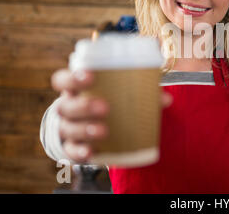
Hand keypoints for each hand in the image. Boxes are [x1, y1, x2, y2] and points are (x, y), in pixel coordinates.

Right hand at [50, 69, 172, 162]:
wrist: (87, 126)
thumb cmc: (106, 101)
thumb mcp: (116, 94)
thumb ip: (140, 92)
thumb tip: (166, 99)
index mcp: (76, 89)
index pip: (63, 79)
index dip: (73, 78)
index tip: (91, 76)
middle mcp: (67, 107)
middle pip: (66, 106)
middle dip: (84, 107)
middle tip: (105, 107)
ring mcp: (67, 128)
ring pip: (69, 128)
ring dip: (86, 130)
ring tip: (104, 130)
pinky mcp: (71, 147)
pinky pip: (71, 151)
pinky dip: (80, 152)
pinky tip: (91, 152)